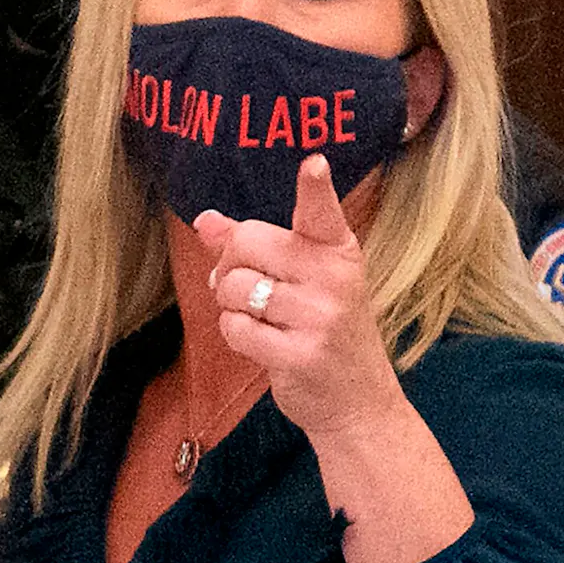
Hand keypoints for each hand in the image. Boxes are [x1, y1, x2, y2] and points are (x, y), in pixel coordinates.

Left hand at [192, 156, 404, 440]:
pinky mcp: (299, 354)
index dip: (315, 187)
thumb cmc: (325, 330)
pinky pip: (235, 328)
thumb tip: (205, 221)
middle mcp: (332, 278)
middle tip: (241, 287)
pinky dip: (235, 335)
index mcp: (338, 251)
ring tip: (258, 319)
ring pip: (234, 287)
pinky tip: (261, 343)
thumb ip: (255, 247)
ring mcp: (318, 317)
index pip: (322, 212)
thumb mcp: (304, 281)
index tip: (313, 163)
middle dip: (229, 265)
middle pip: (247, 241)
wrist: (358, 399)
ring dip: (230, 305)